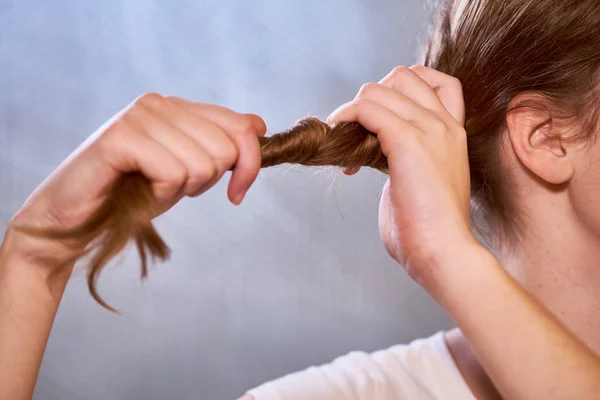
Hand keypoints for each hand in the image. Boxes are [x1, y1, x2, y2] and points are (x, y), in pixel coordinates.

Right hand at [8, 93, 265, 268]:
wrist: (73, 219)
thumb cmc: (132, 196)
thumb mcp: (188, 172)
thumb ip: (221, 146)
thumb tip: (259, 124)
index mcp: (178, 107)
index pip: (240, 126)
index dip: (249, 165)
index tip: (237, 193)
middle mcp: (159, 104)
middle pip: (227, 148)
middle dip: (209, 182)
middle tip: (175, 189)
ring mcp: (138, 117)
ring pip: (203, 163)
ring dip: (181, 191)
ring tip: (151, 189)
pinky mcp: (119, 138)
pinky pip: (172, 173)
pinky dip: (160, 195)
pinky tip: (139, 192)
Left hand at [328, 66, 476, 288]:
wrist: (443, 251)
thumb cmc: (428, 229)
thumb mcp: (422, 181)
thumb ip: (405, 158)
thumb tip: (373, 151)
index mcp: (452, 132)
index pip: (436, 80)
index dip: (402, 87)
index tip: (381, 115)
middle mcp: (444, 124)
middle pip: (402, 75)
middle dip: (372, 97)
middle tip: (357, 131)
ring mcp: (429, 129)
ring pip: (378, 89)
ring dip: (352, 111)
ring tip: (344, 143)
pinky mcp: (408, 141)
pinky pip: (367, 108)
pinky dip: (346, 117)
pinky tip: (337, 136)